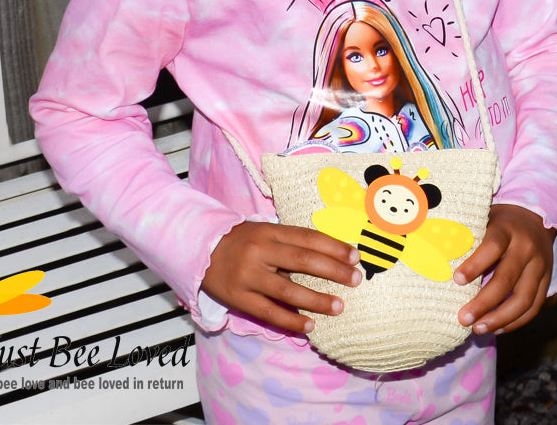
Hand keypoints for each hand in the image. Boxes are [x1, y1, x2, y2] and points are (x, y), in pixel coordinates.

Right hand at [201, 221, 361, 333]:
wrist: (200, 249)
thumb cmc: (240, 240)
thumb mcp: (264, 231)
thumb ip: (290, 241)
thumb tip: (328, 253)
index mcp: (269, 231)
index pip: (308, 238)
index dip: (333, 247)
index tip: (355, 256)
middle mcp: (261, 252)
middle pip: (304, 261)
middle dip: (334, 271)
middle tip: (356, 279)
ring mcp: (249, 276)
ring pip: (289, 290)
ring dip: (317, 300)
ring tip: (339, 306)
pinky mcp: (239, 298)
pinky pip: (270, 312)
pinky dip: (291, 320)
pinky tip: (310, 326)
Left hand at [453, 203, 555, 333]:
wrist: (535, 218)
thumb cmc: (499, 223)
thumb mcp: (484, 220)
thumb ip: (469, 238)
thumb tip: (438, 260)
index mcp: (506, 229)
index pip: (492, 247)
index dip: (475, 264)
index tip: (456, 280)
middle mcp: (526, 247)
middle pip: (506, 279)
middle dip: (484, 302)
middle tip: (463, 318)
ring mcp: (540, 266)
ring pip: (523, 299)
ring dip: (500, 318)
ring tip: (478, 329)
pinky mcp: (547, 281)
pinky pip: (534, 307)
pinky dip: (516, 322)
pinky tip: (497, 329)